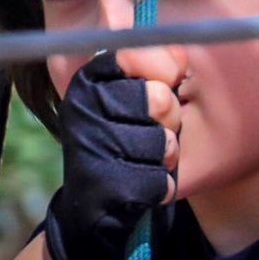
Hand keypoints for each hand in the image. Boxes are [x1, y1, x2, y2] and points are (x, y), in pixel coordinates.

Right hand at [43, 46, 183, 259]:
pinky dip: (161, 185)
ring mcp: (88, 148)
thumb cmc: (127, 139)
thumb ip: (158, 64)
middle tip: (157, 126)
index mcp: (89, 79)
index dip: (166, 68)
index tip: (169, 79)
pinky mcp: (101, 187)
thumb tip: (177, 50)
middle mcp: (81, 109)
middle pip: (160, 99)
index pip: (137, 52)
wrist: (95, 210)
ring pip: (163, 142)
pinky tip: (142, 185)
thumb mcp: (138, 95)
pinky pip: (160, 179)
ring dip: (166, 154)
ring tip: (147, 157)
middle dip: (171, 117)